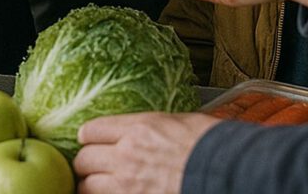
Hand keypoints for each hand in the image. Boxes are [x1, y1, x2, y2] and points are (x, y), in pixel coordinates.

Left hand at [74, 112, 219, 193]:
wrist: (224, 173)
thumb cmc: (209, 145)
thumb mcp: (177, 122)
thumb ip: (152, 126)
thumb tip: (145, 128)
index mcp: (136, 129)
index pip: (91, 130)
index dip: (89, 136)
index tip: (90, 140)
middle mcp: (125, 156)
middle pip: (83, 160)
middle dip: (86, 164)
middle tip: (92, 166)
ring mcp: (126, 186)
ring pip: (87, 188)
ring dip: (91, 187)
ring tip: (99, 186)